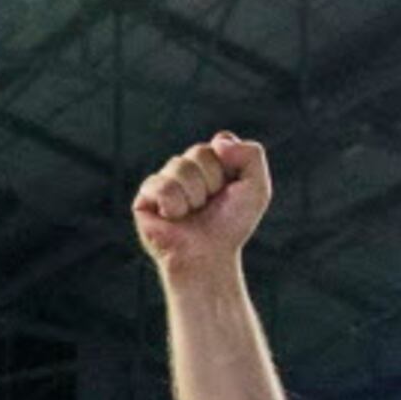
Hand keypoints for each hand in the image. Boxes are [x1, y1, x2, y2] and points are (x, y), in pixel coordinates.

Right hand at [132, 132, 271, 278]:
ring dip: (194, 195)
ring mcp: (164, 181)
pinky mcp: (144, 198)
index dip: (228, 166)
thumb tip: (218, 141)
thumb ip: (251, 154)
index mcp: (211, 162)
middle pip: (199, 151)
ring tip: (192, 214)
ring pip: (179, 166)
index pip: (220, 142)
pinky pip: (160, 185)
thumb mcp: (256, 188)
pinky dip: (174, 205)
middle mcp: (186, 168)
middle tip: (210, 205)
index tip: (231, 190)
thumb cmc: (230, 226)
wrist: (208, 257)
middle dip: (212, 181)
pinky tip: (173, 219)